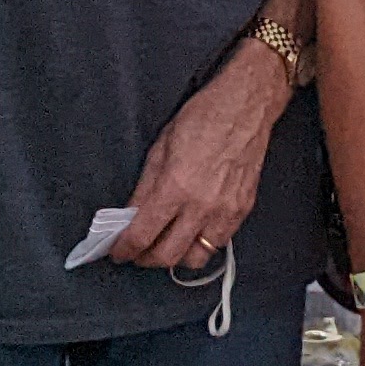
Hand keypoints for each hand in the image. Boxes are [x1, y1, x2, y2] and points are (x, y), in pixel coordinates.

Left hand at [110, 36, 289, 271]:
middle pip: (167, 256)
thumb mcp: (161, 147)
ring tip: (164, 246)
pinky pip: (218, 244)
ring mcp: (225, 211)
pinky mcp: (242, 210)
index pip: (142, 235)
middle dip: (145, 259)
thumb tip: (130, 215)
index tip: (117, 251)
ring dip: (175, 258)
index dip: (125, 249)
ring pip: (195, 259)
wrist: (246, 106)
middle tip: (136, 253)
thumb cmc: (204, 117)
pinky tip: (191, 234)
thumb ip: (145, 187)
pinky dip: (200, 246)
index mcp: (176, 186)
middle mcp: (201, 205)